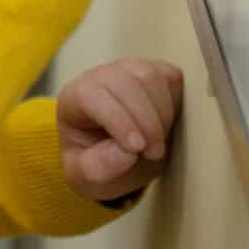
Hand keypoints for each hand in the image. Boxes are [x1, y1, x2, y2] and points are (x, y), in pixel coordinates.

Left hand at [58, 56, 183, 200]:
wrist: (119, 155)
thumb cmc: (97, 163)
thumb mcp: (86, 178)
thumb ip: (97, 168)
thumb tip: (127, 152)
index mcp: (73, 100)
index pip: (90, 95)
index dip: (117, 120)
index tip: (136, 148)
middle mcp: (99, 78)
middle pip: (125, 83)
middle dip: (146, 123)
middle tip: (153, 154)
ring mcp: (127, 70)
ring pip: (150, 77)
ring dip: (162, 114)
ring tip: (158, 142)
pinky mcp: (155, 70)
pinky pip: (170, 77)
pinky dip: (175, 103)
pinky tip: (167, 124)